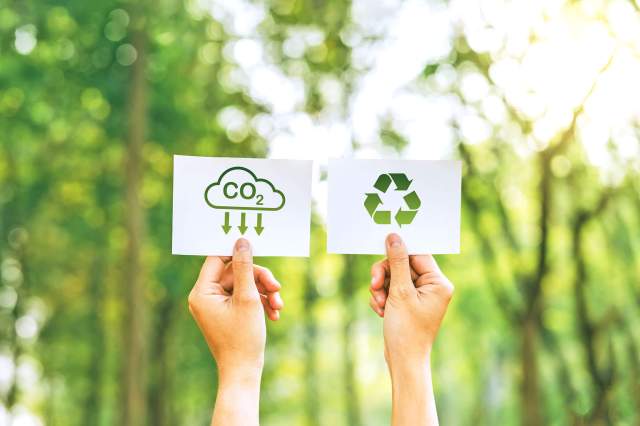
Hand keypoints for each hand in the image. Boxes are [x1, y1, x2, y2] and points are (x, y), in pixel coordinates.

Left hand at [188, 238, 282, 425]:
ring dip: (263, 292)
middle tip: (277, 288)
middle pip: (235, 272)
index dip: (237, 253)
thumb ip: (246, 267)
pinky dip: (259, 302)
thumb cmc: (243, 338)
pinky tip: (274, 313)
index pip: (217, 259)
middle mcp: (205, 297)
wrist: (243, 372)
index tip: (257, 249)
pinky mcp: (227, 313)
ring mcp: (216, 306)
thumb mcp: (248, 298)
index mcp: (202, 292)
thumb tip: (242, 241)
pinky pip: (244, 297)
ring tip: (278, 305)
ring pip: (244, 284)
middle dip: (259, 279)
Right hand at [369, 233, 453, 363]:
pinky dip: (382, 297)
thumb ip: (397, 262)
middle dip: (385, 275)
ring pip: (393, 277)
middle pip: (402, 265)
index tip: (381, 250)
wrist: (403, 361)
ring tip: (379, 303)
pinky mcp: (408, 304)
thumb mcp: (399, 292)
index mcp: (438, 283)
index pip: (417, 255)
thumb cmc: (406, 330)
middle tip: (374, 285)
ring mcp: (419, 296)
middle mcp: (432, 287)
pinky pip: (391, 290)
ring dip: (381, 288)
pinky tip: (380, 311)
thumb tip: (394, 237)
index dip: (398, 253)